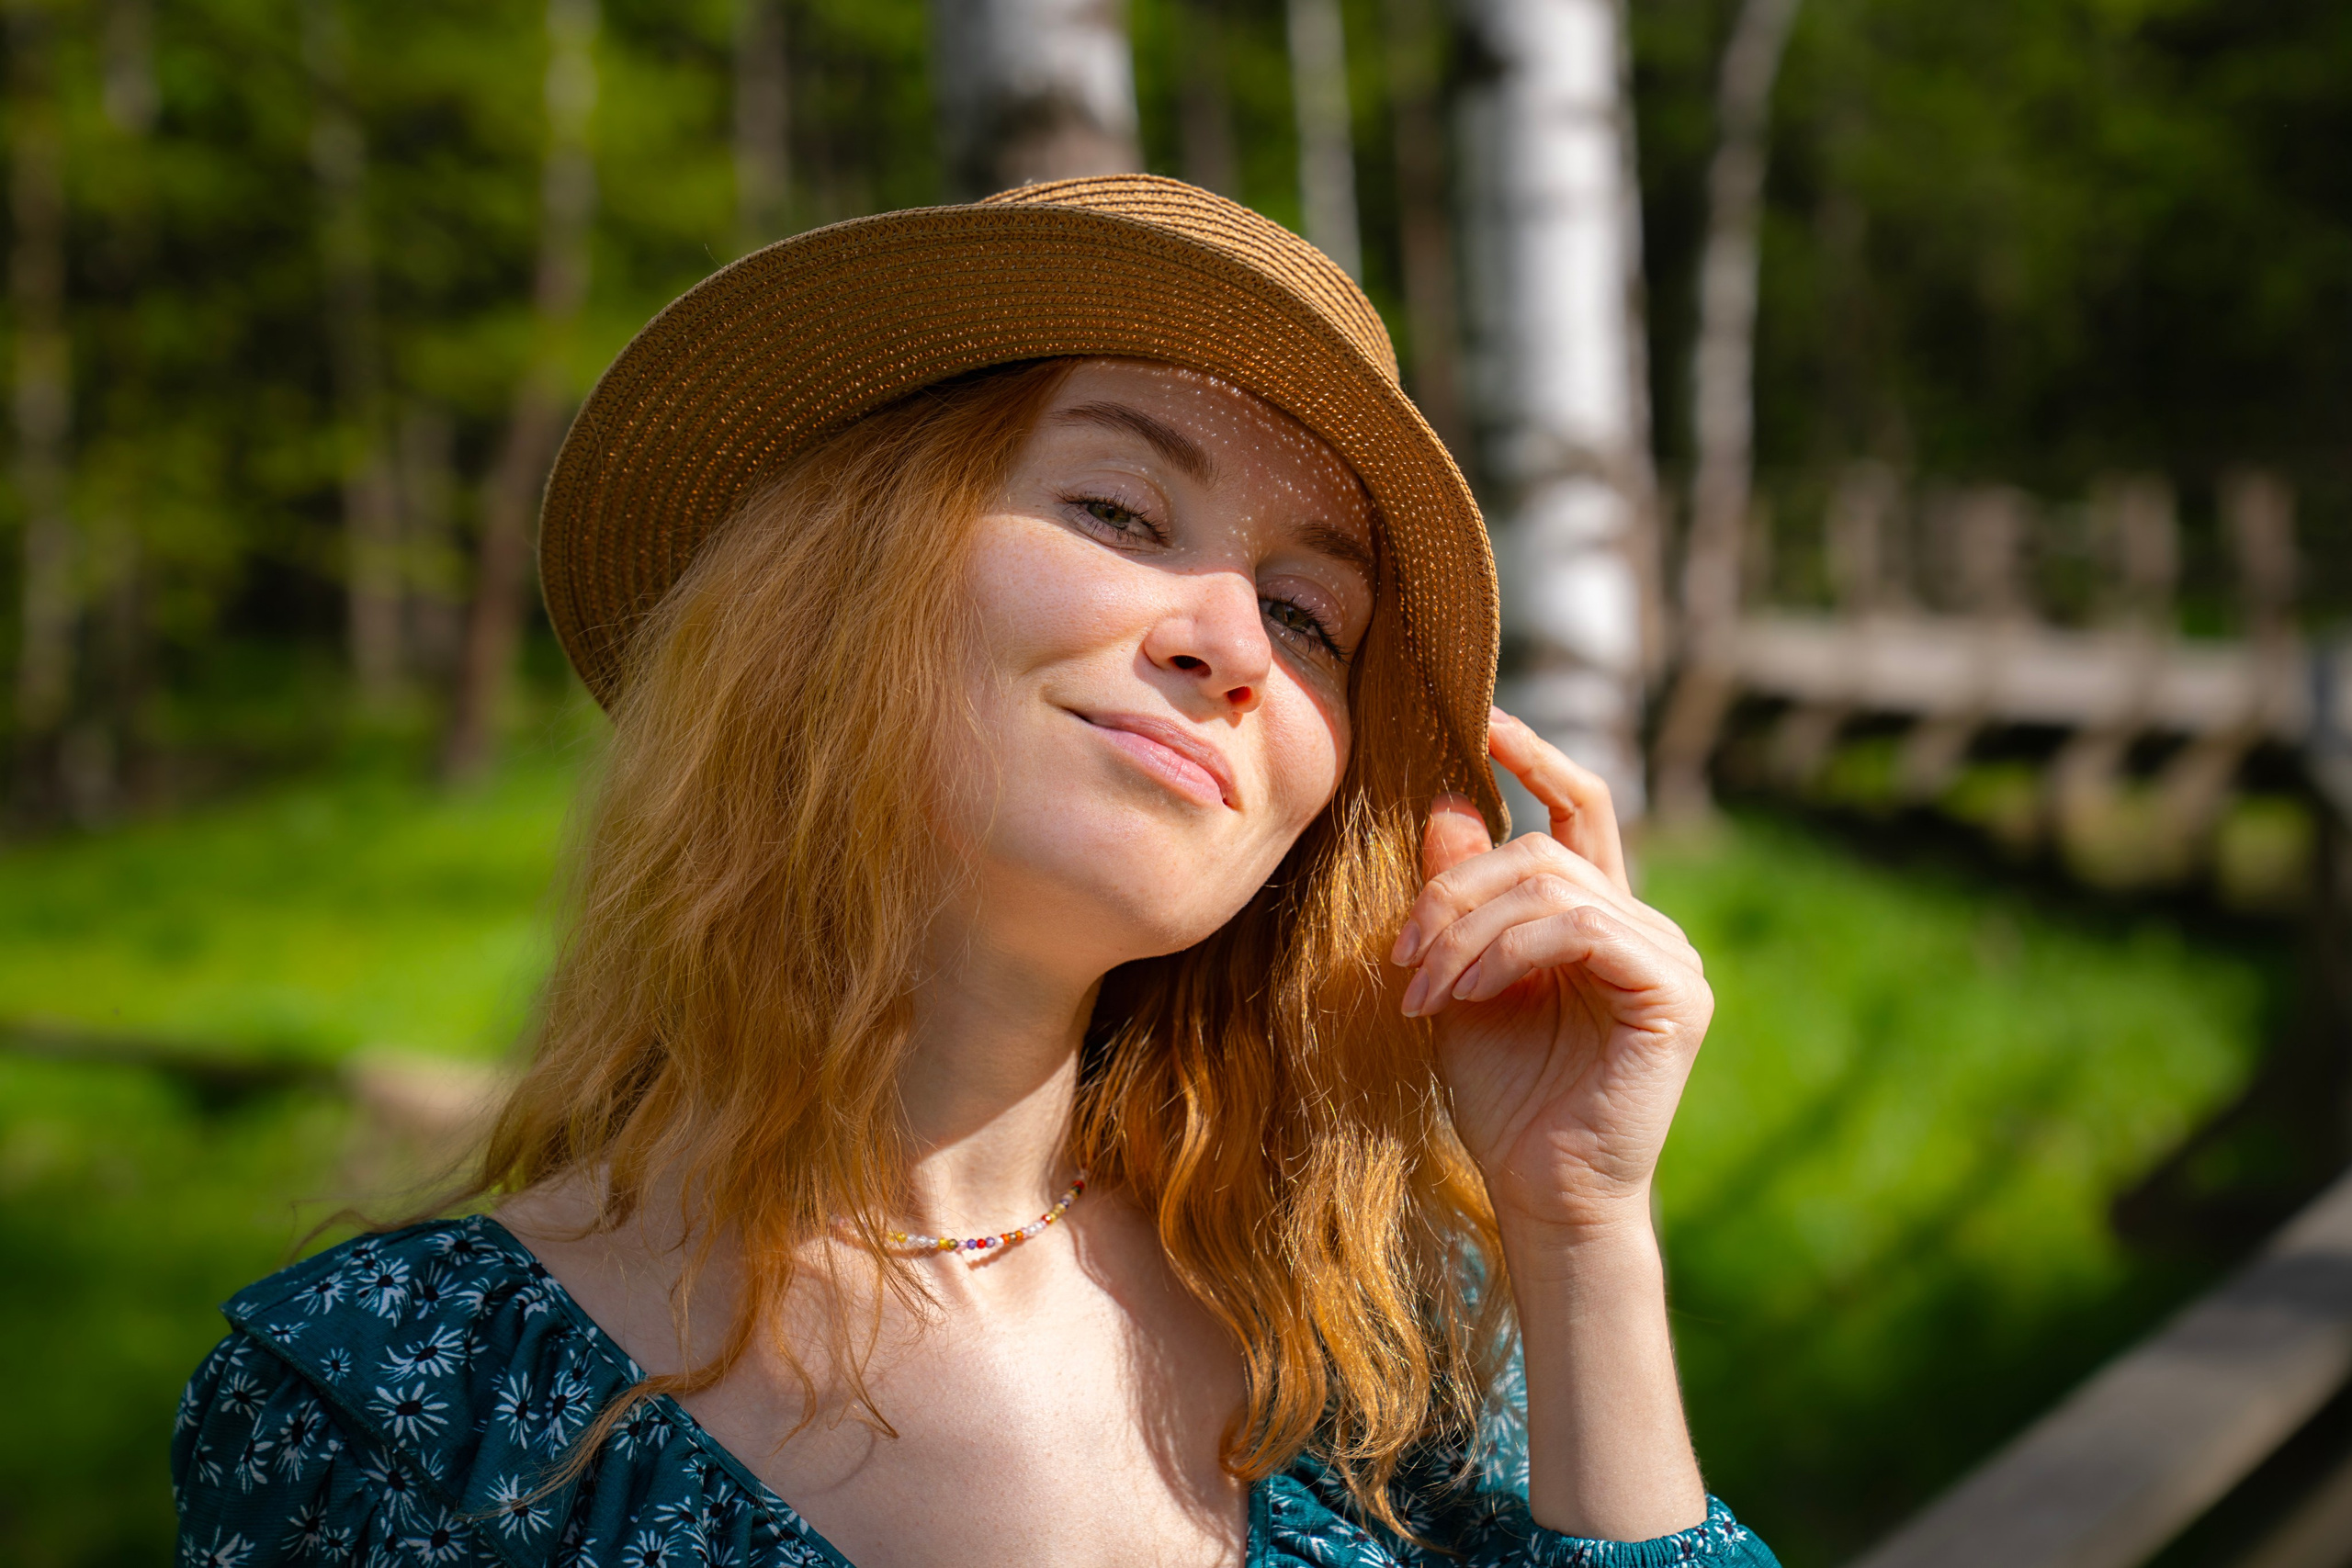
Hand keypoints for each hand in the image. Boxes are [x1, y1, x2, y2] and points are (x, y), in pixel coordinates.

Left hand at [1391, 708, 1712, 1246]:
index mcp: (1598, 916)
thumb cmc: (1501, 1098)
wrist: (1540, 1193)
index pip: (1577, 808)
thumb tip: (1447, 803)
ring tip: (1426, 990)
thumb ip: (1458, 898)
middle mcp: (1644, 925)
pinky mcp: (1674, 993)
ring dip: (1469, 931)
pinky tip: (1470, 994)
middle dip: (1454, 892)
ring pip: (1553, 885)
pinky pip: (1583, 929)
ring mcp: (1669, 958)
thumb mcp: (1459, 981)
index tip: (1481, 716)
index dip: (1534, 755)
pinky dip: (1511, 953)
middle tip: (1402, 956)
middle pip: (1539, 850)